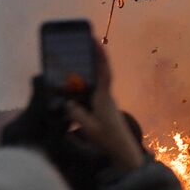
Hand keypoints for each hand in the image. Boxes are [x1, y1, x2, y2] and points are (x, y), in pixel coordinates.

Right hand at [66, 42, 145, 172]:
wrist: (121, 149)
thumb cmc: (107, 137)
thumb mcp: (89, 127)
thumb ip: (77, 114)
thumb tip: (68, 102)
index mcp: (103, 97)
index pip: (104, 71)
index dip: (100, 55)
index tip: (95, 40)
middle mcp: (106, 95)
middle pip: (101, 71)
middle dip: (93, 56)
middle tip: (82, 43)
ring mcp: (106, 100)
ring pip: (97, 80)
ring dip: (90, 68)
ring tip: (76, 59)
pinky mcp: (104, 106)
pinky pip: (95, 89)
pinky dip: (87, 82)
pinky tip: (76, 84)